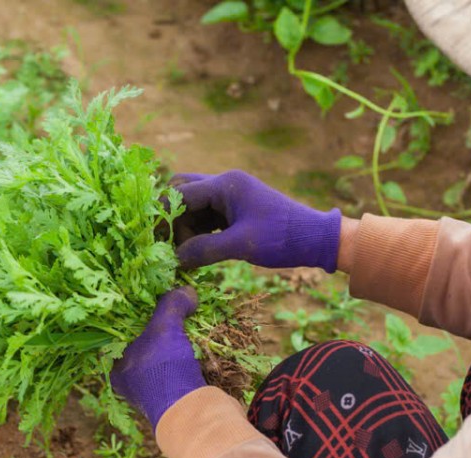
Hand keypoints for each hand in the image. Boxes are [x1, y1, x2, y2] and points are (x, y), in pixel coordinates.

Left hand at [110, 287, 205, 428]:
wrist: (193, 414)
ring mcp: (153, 392)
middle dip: (159, 328)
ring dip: (174, 344)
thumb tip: (186, 290)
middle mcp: (130, 382)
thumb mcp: (166, 328)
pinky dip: (185, 359)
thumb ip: (172, 304)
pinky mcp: (175, 398)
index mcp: (117, 367)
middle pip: (143, 346)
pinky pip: (177, 371)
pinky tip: (195, 347)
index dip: (135, 314)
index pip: (120, 334)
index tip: (150, 299)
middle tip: (172, 309)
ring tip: (187, 325)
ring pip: (161, 359)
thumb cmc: (165, 370)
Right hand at [171, 170, 341, 271]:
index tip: (154, 240)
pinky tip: (197, 254)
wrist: (316, 238)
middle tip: (167, 245)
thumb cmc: (282, 237)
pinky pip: (206, 218)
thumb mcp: (241, 245)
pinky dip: (198, 234)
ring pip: (194, 208)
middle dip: (172, 219)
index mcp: (225, 184)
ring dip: (185, 229)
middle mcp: (225, 184)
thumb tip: (175, 260)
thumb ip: (204, 250)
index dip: (164, 217)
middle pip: (183, 193)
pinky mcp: (235, 211)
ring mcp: (230, 197)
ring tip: (185, 255)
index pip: (181, 193)